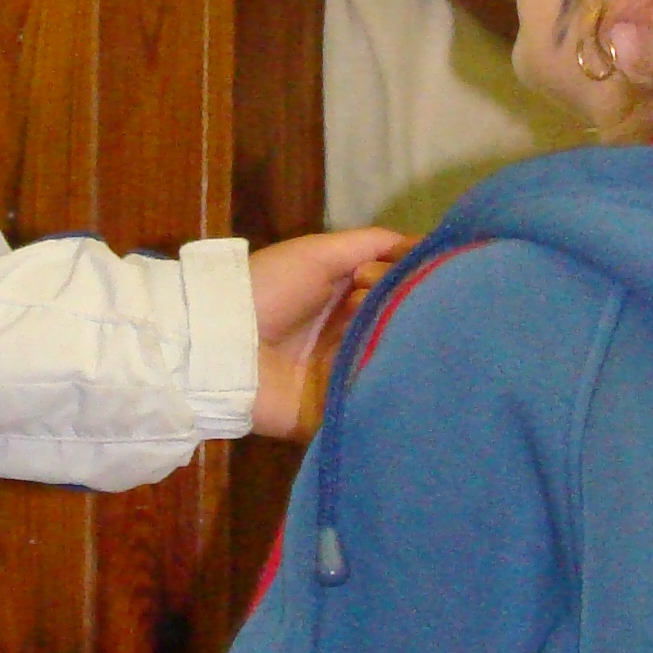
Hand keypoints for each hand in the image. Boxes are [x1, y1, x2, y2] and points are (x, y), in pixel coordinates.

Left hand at [249, 227, 407, 439]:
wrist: (224, 344)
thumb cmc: (271, 290)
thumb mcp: (321, 252)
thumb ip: (373, 244)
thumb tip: (427, 245)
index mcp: (347, 298)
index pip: (396, 290)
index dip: (405, 281)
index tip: (397, 279)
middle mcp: (350, 334)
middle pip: (399, 325)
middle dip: (408, 315)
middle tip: (401, 312)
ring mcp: (344, 373)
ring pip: (394, 361)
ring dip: (403, 349)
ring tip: (403, 341)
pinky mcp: (337, 409)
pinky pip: (374, 400)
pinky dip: (393, 389)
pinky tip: (410, 377)